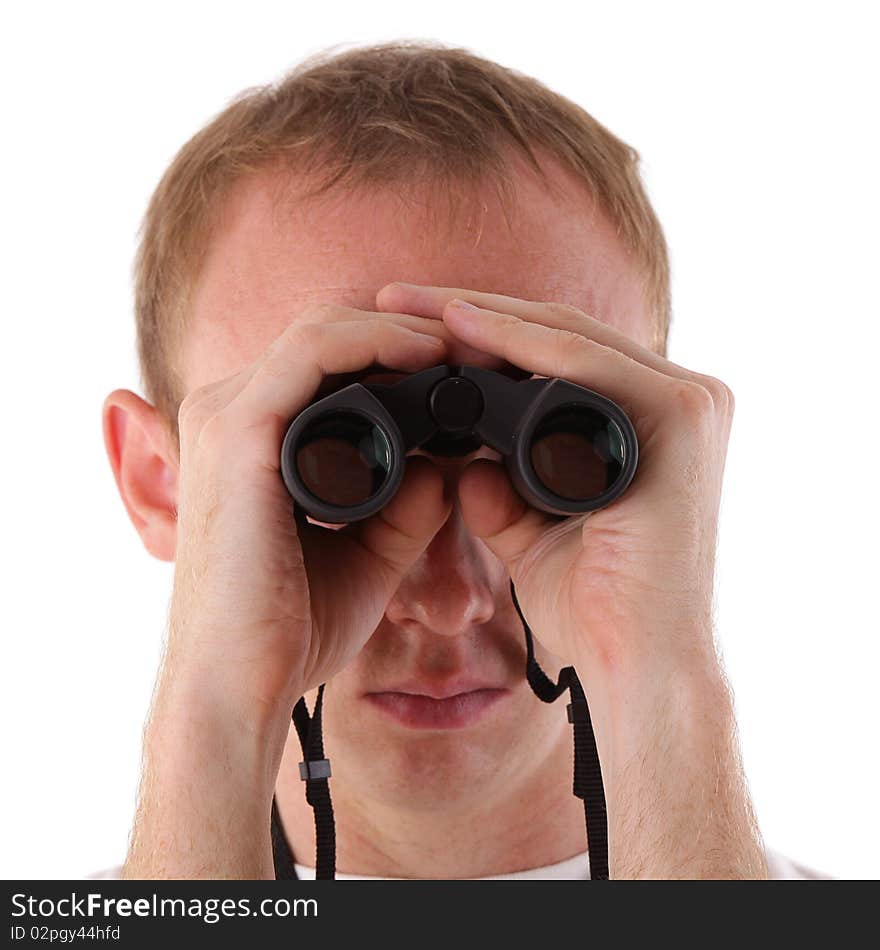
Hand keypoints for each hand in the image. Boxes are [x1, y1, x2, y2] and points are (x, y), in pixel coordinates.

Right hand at [124, 309, 452, 877]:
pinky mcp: (238, 431)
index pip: (328, 361)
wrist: (238, 686)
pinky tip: (429, 355)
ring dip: (401, 327)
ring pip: (323, 328)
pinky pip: (313, 351)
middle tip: (478, 349)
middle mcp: (231, 411)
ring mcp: (227, 415)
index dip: (398, 351)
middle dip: (408, 330)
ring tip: (465, 348)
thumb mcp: (368, 551)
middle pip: (329, 334)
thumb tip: (452, 465)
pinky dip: (376, 340)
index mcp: (254, 436)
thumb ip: (408, 505)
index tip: (467, 368)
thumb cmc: (291, 626)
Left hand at [377, 282, 765, 877]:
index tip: (404, 328)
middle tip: (389, 298)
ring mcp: (690, 401)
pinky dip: (519, 340)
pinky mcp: (683, 413)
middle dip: (467, 312)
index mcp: (648, 420)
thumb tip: (461, 468)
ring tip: (404, 304)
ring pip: (566, 335)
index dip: (479, 335)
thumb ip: (503, 494)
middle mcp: (678, 399)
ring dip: (481, 314)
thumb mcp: (535, 533)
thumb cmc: (593, 610)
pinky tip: (457, 326)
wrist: (639, 668)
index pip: (554, 355)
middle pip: (557, 334)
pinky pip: (585, 362)